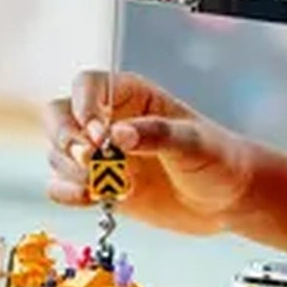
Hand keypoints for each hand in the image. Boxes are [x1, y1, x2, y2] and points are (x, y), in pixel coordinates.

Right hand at [42, 71, 255, 237]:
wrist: (227, 200)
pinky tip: (90, 198)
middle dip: (65, 138)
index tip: (98, 134)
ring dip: (70, 169)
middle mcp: (109, 121)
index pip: (88, 85)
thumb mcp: (194, 143)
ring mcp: (101, 155)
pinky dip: (66, 193)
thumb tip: (118, 135)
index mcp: (131, 96)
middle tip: (90, 159)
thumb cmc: (218, 160)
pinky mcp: (99, 185)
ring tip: (105, 186)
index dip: (83, 106)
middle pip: (59, 116)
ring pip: (59, 153)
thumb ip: (157, 135)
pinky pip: (63, 185)